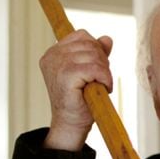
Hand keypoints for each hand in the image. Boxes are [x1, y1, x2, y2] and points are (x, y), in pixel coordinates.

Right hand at [40, 30, 113, 150]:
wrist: (71, 123)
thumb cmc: (81, 99)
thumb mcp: (89, 71)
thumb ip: (97, 53)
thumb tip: (107, 39)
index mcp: (54, 52)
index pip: (82, 35)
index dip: (96, 49)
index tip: (95, 69)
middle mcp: (52, 56)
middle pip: (90, 43)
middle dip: (102, 61)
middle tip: (99, 79)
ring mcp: (57, 65)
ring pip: (94, 55)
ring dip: (104, 71)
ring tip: (99, 85)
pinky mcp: (66, 75)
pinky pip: (95, 68)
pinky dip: (104, 78)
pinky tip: (102, 88)